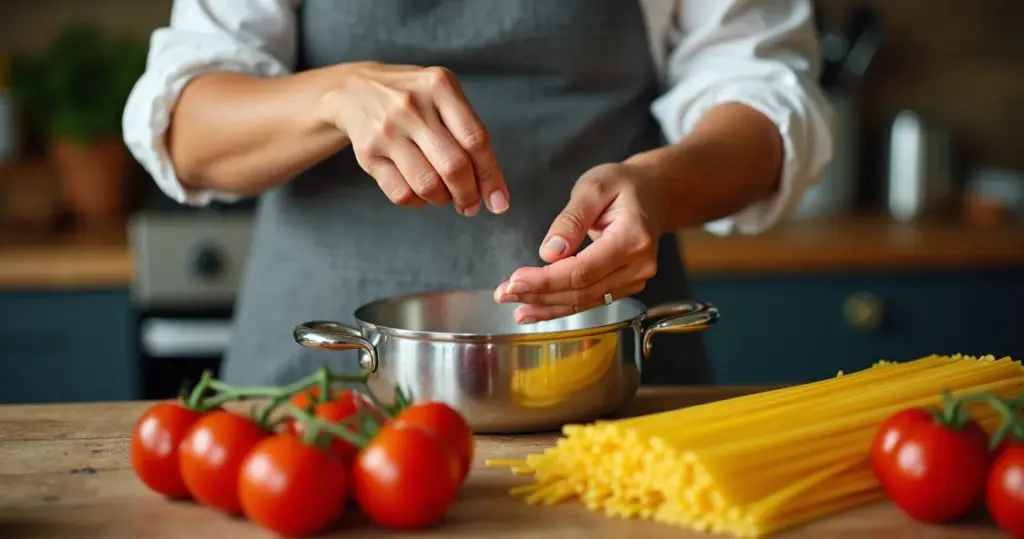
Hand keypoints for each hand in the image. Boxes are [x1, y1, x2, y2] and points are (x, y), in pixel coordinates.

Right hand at [322, 62, 509, 215]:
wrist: (355, 91)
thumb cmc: (415, 99)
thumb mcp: (443, 95)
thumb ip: (469, 132)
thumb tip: (492, 190)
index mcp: (440, 87)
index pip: (476, 139)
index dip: (491, 176)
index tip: (499, 202)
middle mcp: (413, 106)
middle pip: (454, 166)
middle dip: (469, 195)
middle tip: (471, 205)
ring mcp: (387, 130)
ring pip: (428, 185)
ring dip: (444, 200)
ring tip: (446, 196)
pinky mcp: (368, 153)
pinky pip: (402, 194)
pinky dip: (418, 202)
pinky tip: (421, 194)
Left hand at [493, 162, 666, 322]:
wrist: (655, 192)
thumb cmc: (624, 184)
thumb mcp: (594, 187)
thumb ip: (571, 219)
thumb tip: (549, 253)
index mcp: (633, 238)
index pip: (584, 271)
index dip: (546, 281)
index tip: (514, 281)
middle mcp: (638, 265)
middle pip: (582, 291)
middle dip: (539, 295)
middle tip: (503, 294)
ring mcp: (634, 279)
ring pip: (584, 302)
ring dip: (546, 306)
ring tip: (514, 307)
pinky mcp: (625, 285)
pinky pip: (589, 300)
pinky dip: (560, 306)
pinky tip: (536, 309)